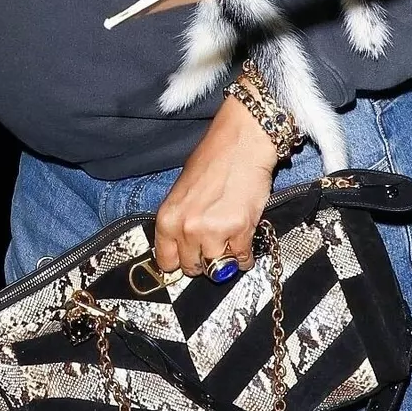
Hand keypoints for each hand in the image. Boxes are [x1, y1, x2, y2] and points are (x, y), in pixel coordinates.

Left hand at [154, 95, 278, 277]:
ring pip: (218, 268)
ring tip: (230, 240)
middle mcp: (187, 229)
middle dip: (203, 259)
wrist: (242, 142)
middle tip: (212, 244)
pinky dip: (245, 255)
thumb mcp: (183, 189)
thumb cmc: (213, 159)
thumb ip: (180, 219)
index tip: (188, 258)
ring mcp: (213, 232)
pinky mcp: (240, 231)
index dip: (179, 261)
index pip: (166, 261)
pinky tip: (244, 240)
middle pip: (192, 267)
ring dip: (225, 258)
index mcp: (168, 218)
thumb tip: (183, 245)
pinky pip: (242, 260)